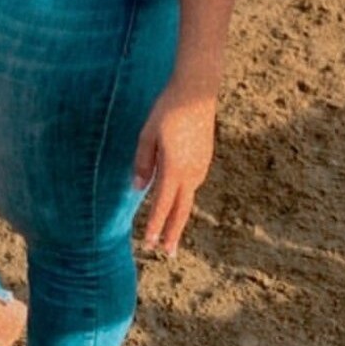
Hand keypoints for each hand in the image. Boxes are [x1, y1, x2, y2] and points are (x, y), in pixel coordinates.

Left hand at [132, 84, 216, 255]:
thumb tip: (138, 188)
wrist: (197, 92)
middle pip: (181, 210)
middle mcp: (191, 172)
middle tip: (168, 254)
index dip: (155, 226)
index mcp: (174, 168)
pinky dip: (185, 197)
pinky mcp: (206, 158)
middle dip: (173, 233)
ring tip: (171, 231)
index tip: (149, 245)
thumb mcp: (147, 134)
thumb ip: (142, 162)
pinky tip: (179, 198)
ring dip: (180, 216)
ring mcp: (202, 166)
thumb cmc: (167, 110)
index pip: (162, 205)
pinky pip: (194, 184)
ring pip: (189, 198)